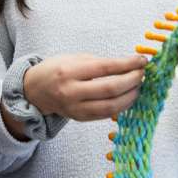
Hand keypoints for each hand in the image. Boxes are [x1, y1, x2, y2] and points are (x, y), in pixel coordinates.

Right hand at [21, 54, 146, 121]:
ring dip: (130, 96)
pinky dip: (121, 106)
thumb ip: (99, 63)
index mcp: (69, 71)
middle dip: (132, 80)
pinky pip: (106, 114)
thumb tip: (129, 65)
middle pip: (111, 89)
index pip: (106, 68)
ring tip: (138, 86)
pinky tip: (128, 97)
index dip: (128, 64)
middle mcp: (71, 92)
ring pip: (111, 106)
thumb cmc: (57, 69)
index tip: (142, 60)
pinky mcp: (80, 118)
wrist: (35, 90)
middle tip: (142, 73)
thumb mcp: (73, 58)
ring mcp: (75, 108)